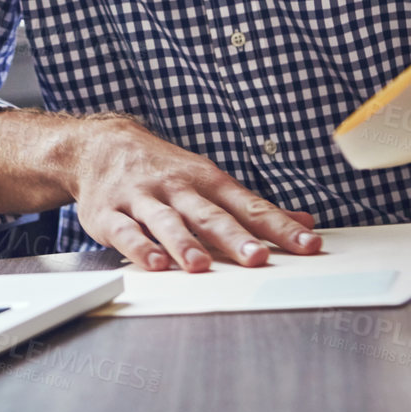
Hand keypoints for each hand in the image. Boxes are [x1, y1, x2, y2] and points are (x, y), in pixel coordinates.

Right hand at [68, 116, 321, 272]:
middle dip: (235, 237)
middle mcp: (178, 188)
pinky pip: (126, 231)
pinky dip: (140, 247)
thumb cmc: (163, 169)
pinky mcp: (111, 214)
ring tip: (200, 266)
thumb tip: (304, 222)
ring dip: (184, 243)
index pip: (250, 206)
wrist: (101, 145)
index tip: (309, 245)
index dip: (280, 227)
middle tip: (258, 258)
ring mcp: (144, 199)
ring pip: (167, 221)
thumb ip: (252, 206)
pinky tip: (155, 263)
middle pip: (210, 215)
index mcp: (207, 181)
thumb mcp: (209, 179)